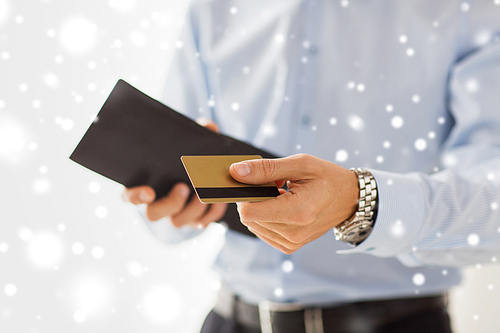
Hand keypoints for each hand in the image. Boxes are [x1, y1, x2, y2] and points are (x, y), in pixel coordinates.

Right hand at [121, 118, 227, 227]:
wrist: (208, 169)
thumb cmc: (189, 155)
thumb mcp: (191, 142)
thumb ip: (196, 132)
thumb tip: (208, 126)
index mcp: (147, 185)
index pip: (129, 195)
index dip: (135, 196)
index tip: (149, 191)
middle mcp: (157, 204)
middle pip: (153, 214)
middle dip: (169, 203)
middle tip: (183, 187)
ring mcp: (175, 215)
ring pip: (177, 222)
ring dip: (192, 209)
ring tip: (205, 192)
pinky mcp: (195, 220)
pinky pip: (201, 223)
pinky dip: (212, 212)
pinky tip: (219, 199)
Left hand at [229, 154, 358, 253]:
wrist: (349, 198)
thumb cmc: (326, 178)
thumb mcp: (299, 164)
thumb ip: (265, 169)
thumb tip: (236, 172)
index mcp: (298, 212)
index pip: (249, 212)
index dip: (243, 195)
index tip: (250, 180)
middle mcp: (294, 233)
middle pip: (249, 218)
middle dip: (253, 198)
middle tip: (272, 183)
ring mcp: (292, 242)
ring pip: (253, 225)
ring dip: (260, 207)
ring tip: (280, 194)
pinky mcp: (289, 246)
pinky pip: (262, 231)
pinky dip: (266, 217)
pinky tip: (281, 206)